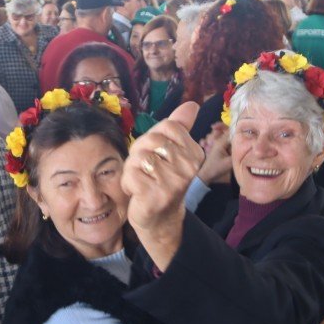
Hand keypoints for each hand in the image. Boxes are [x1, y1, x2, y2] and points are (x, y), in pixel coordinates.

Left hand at [121, 102, 203, 270]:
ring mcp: (174, 183)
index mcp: (195, 153)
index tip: (156, 155)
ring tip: (141, 181)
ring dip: (132, 169)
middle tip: (146, 171)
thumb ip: (179, 127)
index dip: (153, 138)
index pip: (167, 126)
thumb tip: (192, 105)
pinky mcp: (156, 195)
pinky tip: (137, 192)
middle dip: (140, 153)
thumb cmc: (161, 180)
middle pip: (151, 140)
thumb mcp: (171, 151)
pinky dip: (127, 182)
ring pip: (139, 157)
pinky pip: (131, 174)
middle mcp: (189, 168)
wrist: (159, 218)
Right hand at [197, 122, 231, 185]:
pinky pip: (212, 142)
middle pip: (222, 134)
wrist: (204, 176)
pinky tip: (203, 145)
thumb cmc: (213, 165)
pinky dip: (207, 143)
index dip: (223, 127)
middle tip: (209, 142)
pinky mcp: (217, 151)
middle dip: (213, 136)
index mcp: (234, 149)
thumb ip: (224, 137)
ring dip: (209, 139)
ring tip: (205, 146)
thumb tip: (229, 128)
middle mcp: (230, 148)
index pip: (232, 133)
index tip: (213, 127)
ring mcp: (223, 150)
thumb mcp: (218, 149)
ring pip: (216, 137)